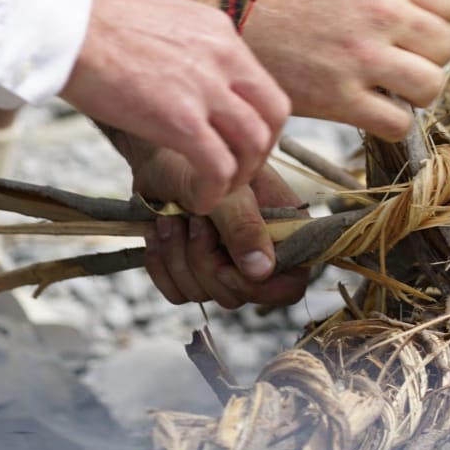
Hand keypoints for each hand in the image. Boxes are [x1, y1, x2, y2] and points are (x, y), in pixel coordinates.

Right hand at [63, 0, 289, 214]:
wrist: (68, 24)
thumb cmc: (99, 21)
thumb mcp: (166, 18)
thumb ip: (190, 45)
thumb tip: (189, 69)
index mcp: (221, 33)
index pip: (264, 86)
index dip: (259, 122)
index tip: (237, 142)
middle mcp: (225, 57)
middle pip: (274, 115)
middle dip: (261, 151)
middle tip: (236, 171)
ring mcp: (206, 88)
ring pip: (255, 144)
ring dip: (241, 176)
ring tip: (215, 190)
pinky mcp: (180, 120)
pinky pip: (219, 167)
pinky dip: (214, 192)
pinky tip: (196, 200)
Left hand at [131, 149, 308, 309]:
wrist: (159, 154)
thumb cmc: (199, 161)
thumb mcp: (226, 190)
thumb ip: (245, 227)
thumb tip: (261, 271)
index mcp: (281, 229)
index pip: (290, 284)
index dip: (263, 289)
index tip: (230, 268)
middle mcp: (255, 250)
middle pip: (238, 295)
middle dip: (207, 263)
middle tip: (196, 222)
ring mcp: (223, 261)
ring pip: (203, 294)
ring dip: (179, 258)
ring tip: (174, 218)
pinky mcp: (191, 267)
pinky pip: (177, 292)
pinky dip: (162, 265)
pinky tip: (160, 232)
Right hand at [244, 0, 449, 138]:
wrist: (233, 4)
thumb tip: (419, 1)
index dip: (439, 14)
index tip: (420, 23)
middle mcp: (381, 15)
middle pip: (447, 44)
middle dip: (431, 51)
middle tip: (406, 55)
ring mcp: (362, 60)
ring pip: (431, 85)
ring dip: (418, 88)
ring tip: (395, 83)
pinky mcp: (340, 99)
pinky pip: (397, 122)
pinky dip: (393, 119)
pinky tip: (374, 106)